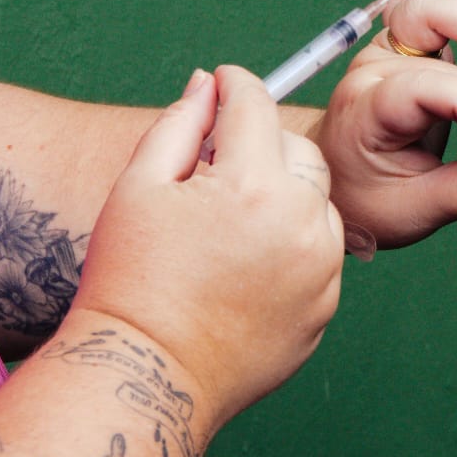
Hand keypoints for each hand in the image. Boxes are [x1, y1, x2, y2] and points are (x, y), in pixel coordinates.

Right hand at [74, 66, 343, 432]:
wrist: (146, 374)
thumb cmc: (130, 278)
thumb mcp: (138, 187)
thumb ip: (180, 124)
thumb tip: (210, 83)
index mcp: (252, 185)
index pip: (256, 105)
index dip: (235, 85)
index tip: (223, 83)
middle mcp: (301, 223)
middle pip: (299, 150)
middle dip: (262, 145)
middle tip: (217, 166)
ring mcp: (321, 270)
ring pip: (316, 202)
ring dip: (283, 197)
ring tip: (229, 224)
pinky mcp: (325, 306)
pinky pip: (319, 253)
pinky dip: (293, 245)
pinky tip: (245, 265)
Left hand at [315, 0, 456, 249]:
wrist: (331, 180)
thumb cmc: (366, 196)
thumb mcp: (414, 210)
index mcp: (367, 109)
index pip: (431, 90)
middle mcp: (375, 68)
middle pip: (443, 58)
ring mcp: (387, 48)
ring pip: (428, 2)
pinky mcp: (403, 41)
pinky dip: (451, 3)